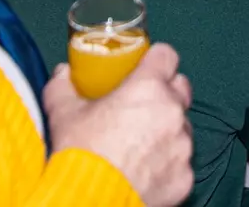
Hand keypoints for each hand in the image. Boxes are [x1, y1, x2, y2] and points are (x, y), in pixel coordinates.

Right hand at [45, 43, 193, 206]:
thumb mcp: (63, 112)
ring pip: (182, 128)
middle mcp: (172, 112)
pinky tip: (145, 170)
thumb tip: (63, 74)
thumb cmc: (80, 153)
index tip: (146, 67)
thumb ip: (64, 86)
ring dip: (167, 131)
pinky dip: (167, 164)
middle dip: (165, 93)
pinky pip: (181, 163)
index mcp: (147, 87)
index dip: (156, 60)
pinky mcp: (185, 177)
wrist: (90, 200)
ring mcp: (182, 146)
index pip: (167, 56)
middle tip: (141, 105)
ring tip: (140, 144)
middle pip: (180, 90)